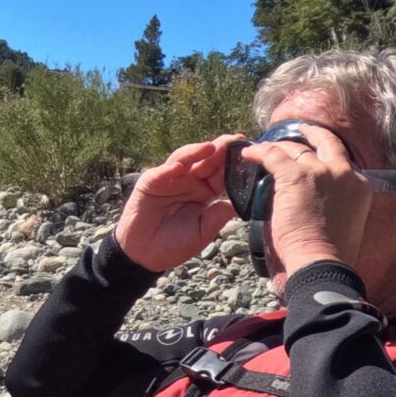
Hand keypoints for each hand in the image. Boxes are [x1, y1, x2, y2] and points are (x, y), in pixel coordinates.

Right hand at [112, 139, 236, 273]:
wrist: (145, 255)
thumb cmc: (174, 245)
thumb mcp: (203, 232)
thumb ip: (219, 215)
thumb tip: (240, 201)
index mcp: (205, 192)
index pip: (222, 173)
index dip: (234, 164)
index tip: (250, 154)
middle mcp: (189, 182)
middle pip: (206, 161)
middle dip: (220, 150)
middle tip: (235, 141)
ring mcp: (169, 180)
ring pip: (185, 160)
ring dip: (197, 152)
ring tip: (211, 147)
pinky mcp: (150, 183)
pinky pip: (160, 173)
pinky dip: (169, 169)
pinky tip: (180, 167)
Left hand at [250, 121, 369, 272]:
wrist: (322, 261)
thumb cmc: (328, 254)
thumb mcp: (343, 220)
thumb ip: (334, 204)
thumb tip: (313, 203)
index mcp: (359, 186)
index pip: (341, 163)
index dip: (325, 157)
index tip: (314, 157)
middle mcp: (345, 173)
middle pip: (327, 143)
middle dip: (313, 134)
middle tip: (301, 130)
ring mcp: (322, 172)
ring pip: (296, 148)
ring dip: (279, 146)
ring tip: (264, 147)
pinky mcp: (297, 175)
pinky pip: (274, 156)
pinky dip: (259, 153)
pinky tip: (247, 154)